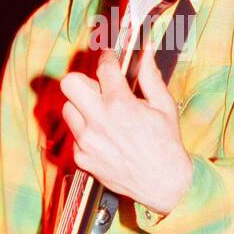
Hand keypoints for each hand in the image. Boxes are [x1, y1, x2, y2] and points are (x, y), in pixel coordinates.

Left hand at [59, 42, 193, 215]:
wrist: (164, 184)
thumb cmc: (166, 144)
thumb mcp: (164, 106)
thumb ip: (150, 75)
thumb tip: (145, 50)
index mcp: (120, 105)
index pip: (103, 67)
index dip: (107, 57)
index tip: (110, 57)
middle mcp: (99, 121)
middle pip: (69, 83)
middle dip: (83, 79)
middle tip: (98, 87)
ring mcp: (87, 142)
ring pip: (67, 108)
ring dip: (81, 105)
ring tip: (101, 112)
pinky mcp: (81, 158)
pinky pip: (74, 134)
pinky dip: (85, 130)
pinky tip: (103, 135)